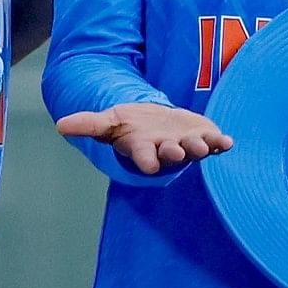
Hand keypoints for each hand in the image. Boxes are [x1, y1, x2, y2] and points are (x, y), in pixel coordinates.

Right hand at [55, 101, 231, 176]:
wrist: (155, 123)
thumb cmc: (130, 126)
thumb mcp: (108, 123)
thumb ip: (88, 124)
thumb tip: (59, 126)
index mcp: (144, 148)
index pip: (144, 157)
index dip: (146, 160)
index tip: (149, 164)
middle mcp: (166, 149)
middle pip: (171, 154)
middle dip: (175, 153)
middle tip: (178, 153)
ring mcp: (187, 144)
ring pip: (195, 149)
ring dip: (200, 147)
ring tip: (205, 146)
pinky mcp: (204, 136)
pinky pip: (215, 142)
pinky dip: (222, 143)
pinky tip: (228, 142)